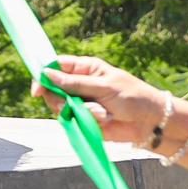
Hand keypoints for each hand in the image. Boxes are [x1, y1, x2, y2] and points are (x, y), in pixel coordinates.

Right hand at [36, 56, 168, 145]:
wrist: (149, 122)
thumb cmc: (132, 97)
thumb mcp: (104, 86)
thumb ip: (75, 83)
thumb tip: (47, 74)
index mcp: (85, 69)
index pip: (56, 66)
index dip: (44, 75)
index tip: (37, 89)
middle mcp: (79, 85)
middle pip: (52, 89)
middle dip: (57, 99)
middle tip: (68, 106)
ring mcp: (80, 103)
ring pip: (60, 107)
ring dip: (76, 112)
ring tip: (99, 113)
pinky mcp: (84, 120)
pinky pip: (72, 122)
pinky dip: (84, 122)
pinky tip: (102, 120)